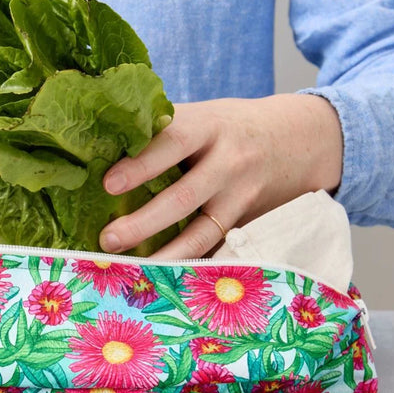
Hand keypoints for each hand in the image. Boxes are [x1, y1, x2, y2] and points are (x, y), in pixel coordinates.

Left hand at [98, 94, 343, 258]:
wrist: (299, 137)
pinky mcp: (245, 222)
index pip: (172, 142)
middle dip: (144, 221)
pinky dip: (187, 264)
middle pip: (184, 195)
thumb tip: (94, 142)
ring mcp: (239, 195)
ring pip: (201, 230)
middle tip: (108, 238)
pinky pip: (214, 248)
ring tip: (130, 266)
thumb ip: (159, 127)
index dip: (141, 164)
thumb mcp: (200, 114)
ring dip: (165, 253)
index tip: (108, 184)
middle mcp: (228, 161)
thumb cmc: (227, 126)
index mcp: (208, 126)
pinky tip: (160, 278)